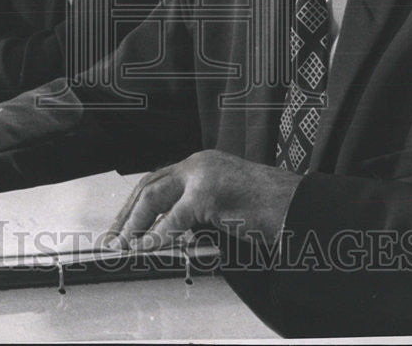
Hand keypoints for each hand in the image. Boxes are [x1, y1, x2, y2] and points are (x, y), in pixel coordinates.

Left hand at [105, 150, 303, 251]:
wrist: (298, 207)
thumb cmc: (268, 210)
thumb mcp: (223, 206)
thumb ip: (195, 212)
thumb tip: (163, 234)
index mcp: (202, 163)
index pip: (157, 179)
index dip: (135, 205)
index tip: (122, 226)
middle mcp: (199, 163)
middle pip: (149, 184)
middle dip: (127, 214)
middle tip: (114, 239)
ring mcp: (204, 174)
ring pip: (154, 195)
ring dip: (136, 224)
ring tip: (125, 246)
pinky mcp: (210, 192)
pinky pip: (176, 217)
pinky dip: (159, 235)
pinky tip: (150, 248)